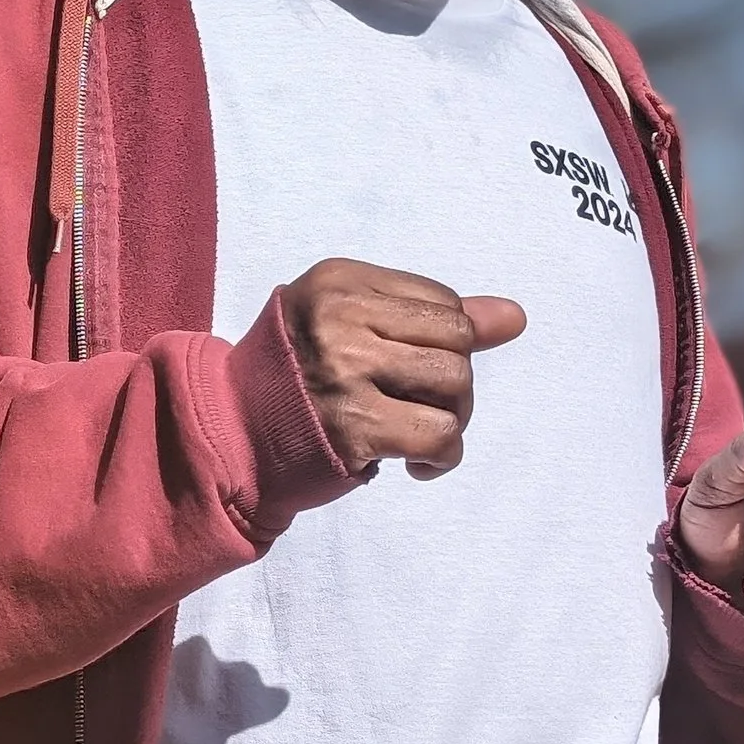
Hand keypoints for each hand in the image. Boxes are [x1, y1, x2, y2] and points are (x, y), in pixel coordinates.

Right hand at [276, 259, 526, 479]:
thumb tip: (514, 317)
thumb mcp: (348, 324)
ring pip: (455, 385)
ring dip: (451, 419)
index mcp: (340, 281)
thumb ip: (428, 316)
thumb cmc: (293, 378)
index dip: (445, 343)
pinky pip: (440, 436)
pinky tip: (415, 463)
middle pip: (456, 340)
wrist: (230, 435)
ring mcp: (346, 372)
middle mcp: (342, 318)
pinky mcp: (354, 426)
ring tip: (417, 433)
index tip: (412, 370)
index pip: (441, 300)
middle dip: (455, 381)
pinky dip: (442, 456)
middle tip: (424, 406)